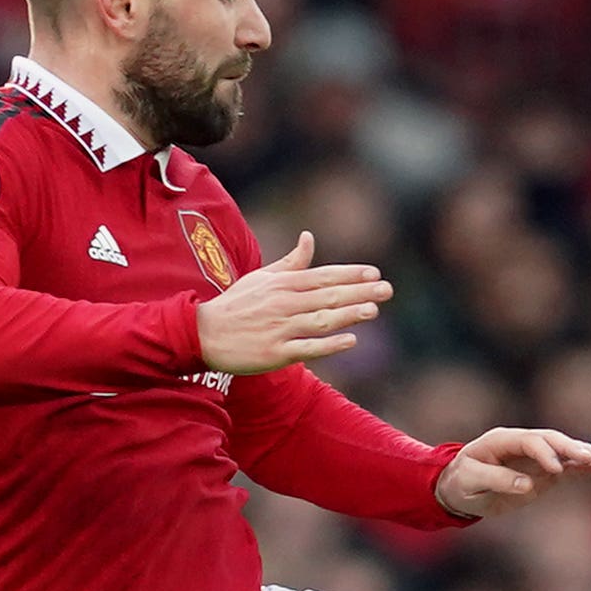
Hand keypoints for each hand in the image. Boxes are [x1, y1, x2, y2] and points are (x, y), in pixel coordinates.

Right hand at [195, 230, 392, 376]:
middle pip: (327, 296)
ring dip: (348, 315)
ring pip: (320, 320)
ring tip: (373, 311)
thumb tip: (309, 238)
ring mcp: (280, 328)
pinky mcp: (276, 353)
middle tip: (386, 289)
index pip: (322, 276)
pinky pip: (307, 348)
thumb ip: (291, 262)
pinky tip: (350, 341)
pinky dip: (329, 344)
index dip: (349, 274)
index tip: (374, 273)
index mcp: (282, 284)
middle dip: (359, 292)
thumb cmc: (236, 305)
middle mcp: (283, 304)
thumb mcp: (261, 278)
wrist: (203, 334)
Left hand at [434, 426, 590, 518]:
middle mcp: (520, 444)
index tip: (556, 470)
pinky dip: (581, 468)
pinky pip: (565, 468)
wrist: (459, 490)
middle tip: (590, 456)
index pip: (529, 441)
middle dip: (570, 448)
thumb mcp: (471, 482)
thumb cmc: (461, 483)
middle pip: (550, 440)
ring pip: (561, 451)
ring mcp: (533, 457)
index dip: (545, 452)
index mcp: (501, 441)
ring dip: (581, 453)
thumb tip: (527, 485)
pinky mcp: (541, 473)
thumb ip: (496, 480)